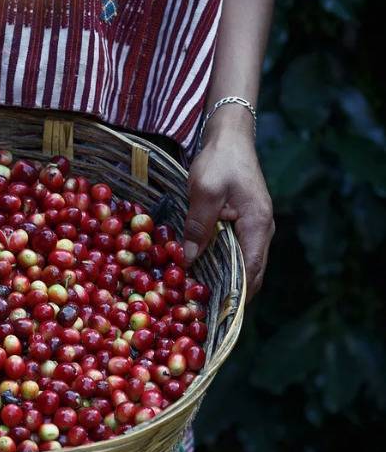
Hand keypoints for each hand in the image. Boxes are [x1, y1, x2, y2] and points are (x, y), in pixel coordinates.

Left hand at [183, 111, 274, 297]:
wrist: (229, 138)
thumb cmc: (220, 162)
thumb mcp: (205, 191)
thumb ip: (199, 225)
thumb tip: (190, 258)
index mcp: (257, 225)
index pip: (251, 271)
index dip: (236, 295)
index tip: (217, 313)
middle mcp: (261, 231)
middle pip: (250, 273)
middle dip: (229, 294)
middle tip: (202, 312)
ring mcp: (253, 228)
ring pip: (242, 264)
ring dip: (224, 281)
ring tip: (199, 298)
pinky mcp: (242, 224)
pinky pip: (235, 252)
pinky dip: (220, 264)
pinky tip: (199, 272)